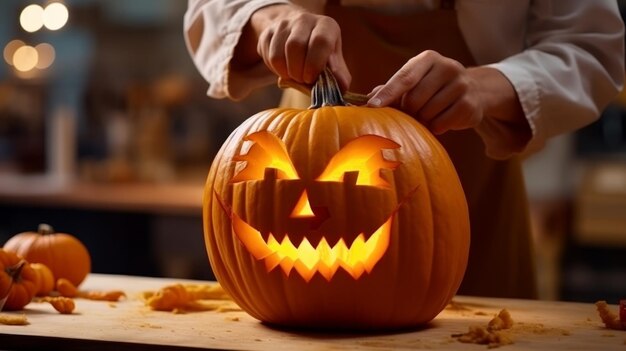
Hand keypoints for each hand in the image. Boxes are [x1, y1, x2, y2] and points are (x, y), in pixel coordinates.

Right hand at [251, 4, 350, 90]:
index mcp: (326, 26)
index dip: (314, 64)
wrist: (296, 35)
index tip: (311, 79)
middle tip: (303, 80)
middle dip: (298, 71)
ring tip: (294, 75)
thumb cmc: (319, 52)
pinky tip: (285, 69)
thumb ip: (338, 74)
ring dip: (286, 73)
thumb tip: (342, 86)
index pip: (320, 41)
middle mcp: (305, 20)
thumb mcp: (333, 60)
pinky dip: (276, 70)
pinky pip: (269, 57)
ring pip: (278, 54)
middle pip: (295, 46)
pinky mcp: (268, 33)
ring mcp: (284, 25)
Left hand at [367, 50, 482, 134]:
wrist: (474, 90)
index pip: (404, 78)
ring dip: (423, 119)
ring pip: (428, 113)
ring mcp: (461, 85)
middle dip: (409, 110)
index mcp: (428, 59)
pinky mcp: (470, 104)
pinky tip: (442, 119)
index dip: (387, 93)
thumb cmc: (433, 87)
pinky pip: (442, 123)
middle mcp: (447, 67)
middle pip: (414, 100)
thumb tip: (366, 100)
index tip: (372, 107)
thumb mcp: (415, 81)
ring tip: (429, 113)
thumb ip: (391, 88)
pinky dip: (437, 126)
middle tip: (414, 111)